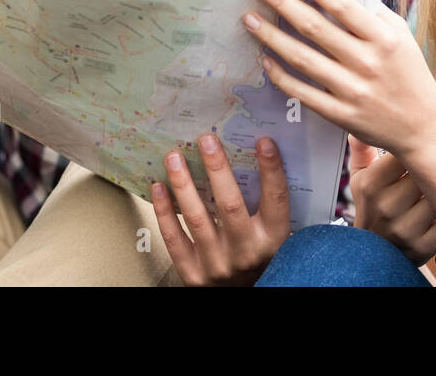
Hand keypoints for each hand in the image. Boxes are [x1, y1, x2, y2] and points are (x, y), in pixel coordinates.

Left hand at [150, 134, 290, 285]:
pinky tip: (159, 187)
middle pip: (230, 205)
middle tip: (206, 140)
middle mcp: (247, 252)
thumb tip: (256, 152)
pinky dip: (165, 211)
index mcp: (273, 239)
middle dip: (217, 169)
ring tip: (174, 157)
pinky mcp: (193, 274)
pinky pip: (175, 238)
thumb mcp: (273, 234)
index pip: (276, 199)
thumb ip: (266, 203)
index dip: (271, 169)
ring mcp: (218, 264)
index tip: (263, 141)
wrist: (244, 295)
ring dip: (183, 184)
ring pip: (198, 219)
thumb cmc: (259, 257)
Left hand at [242, 0, 435, 159]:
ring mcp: (353, 91)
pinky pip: (303, 92)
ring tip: (249, 19)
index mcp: (384, 38)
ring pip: (302, 59)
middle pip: (315, 28)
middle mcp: (367, 62)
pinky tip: (265, 59)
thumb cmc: (410, 74)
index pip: (342, 5)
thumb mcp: (401, 37)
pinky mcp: (341, 115)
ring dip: (271, 36)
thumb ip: (372, 14)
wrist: (424, 128)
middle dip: (282, 2)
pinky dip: (281, 75)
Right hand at [348, 135, 435, 266]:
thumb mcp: (360, 180)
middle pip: (427, 173)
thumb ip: (361, 148)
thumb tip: (359, 121)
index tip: (433, 132)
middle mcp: (386, 206)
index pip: (405, 153)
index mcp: (370, 184)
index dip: (422, 142)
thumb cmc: (373, 209)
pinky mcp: (424, 247)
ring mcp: (405, 229)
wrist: (375, 255)